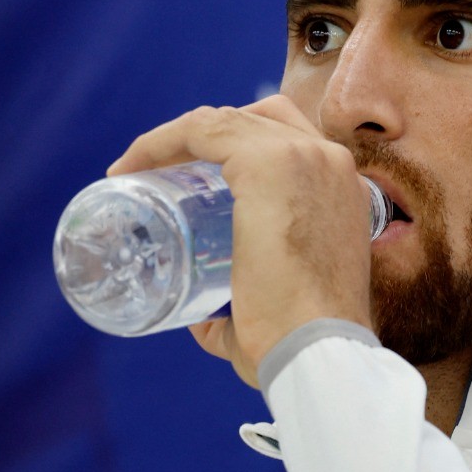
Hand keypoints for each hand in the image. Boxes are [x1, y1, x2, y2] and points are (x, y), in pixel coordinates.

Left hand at [107, 95, 374, 384]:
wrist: (318, 351)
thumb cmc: (299, 342)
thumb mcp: (279, 308)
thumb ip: (242, 313)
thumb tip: (205, 321)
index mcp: (341, 190)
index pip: (282, 140)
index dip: (228, 149)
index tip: (184, 180)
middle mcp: (329, 161)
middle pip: (251, 121)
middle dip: (197, 142)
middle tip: (154, 179)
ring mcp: (302, 156)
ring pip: (221, 121)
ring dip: (171, 140)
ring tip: (133, 172)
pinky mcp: (269, 162)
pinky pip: (200, 131)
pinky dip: (159, 142)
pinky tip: (129, 168)